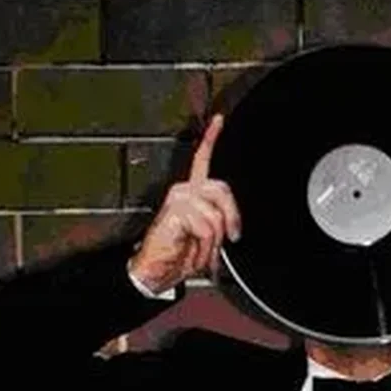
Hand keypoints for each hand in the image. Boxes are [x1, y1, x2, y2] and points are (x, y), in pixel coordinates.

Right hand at [129, 115, 242, 293]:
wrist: (157, 270)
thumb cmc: (177, 254)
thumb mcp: (206, 236)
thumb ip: (219, 221)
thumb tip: (233, 222)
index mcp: (192, 193)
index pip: (202, 160)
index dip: (210, 138)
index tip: (218, 119)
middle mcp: (185, 191)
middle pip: (223, 190)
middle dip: (231, 218)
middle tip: (229, 237)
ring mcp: (179, 199)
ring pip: (216, 215)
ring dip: (214, 241)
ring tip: (201, 249)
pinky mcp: (176, 211)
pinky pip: (206, 227)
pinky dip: (204, 246)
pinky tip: (192, 250)